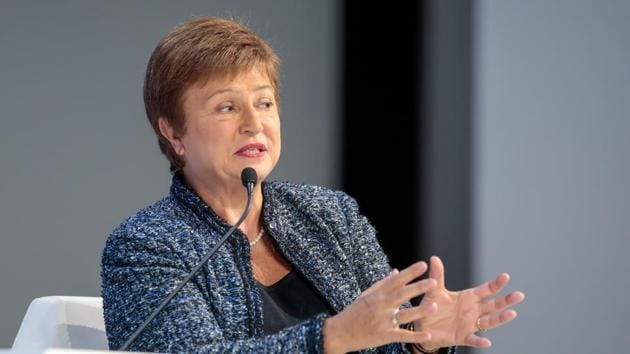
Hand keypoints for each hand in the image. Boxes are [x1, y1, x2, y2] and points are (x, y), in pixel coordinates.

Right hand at [323, 262, 438, 353]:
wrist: (340, 333)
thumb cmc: (354, 312)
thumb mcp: (366, 295)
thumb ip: (383, 283)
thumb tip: (397, 271)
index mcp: (378, 294)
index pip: (396, 280)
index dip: (410, 272)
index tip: (422, 265)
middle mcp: (381, 306)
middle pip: (402, 295)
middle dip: (418, 288)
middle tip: (434, 282)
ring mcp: (383, 321)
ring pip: (405, 315)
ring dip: (420, 311)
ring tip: (435, 306)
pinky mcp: (384, 336)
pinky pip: (403, 336)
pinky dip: (416, 336)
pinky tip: (428, 335)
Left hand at [413, 256, 524, 350]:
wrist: (425, 326)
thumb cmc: (433, 306)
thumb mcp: (435, 290)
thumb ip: (437, 275)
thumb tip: (434, 258)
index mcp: (468, 297)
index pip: (485, 290)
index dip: (495, 284)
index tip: (505, 276)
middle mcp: (473, 310)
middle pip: (493, 305)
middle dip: (506, 300)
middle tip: (519, 295)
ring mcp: (470, 324)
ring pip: (489, 321)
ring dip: (500, 318)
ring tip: (511, 314)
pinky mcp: (463, 337)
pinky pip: (473, 339)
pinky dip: (480, 341)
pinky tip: (487, 342)